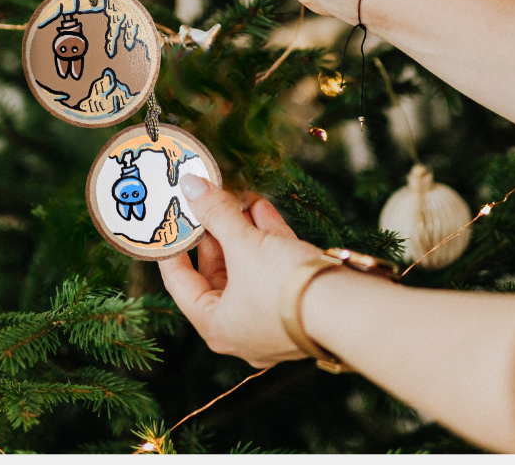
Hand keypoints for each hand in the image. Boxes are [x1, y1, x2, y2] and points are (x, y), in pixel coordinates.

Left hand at [160, 174, 321, 367]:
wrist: (346, 307)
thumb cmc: (283, 285)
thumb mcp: (244, 244)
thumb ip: (216, 213)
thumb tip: (190, 185)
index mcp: (216, 326)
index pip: (181, 283)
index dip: (173, 247)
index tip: (168, 220)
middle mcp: (241, 328)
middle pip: (217, 273)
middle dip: (215, 231)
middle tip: (207, 200)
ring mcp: (272, 317)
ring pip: (248, 268)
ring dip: (242, 229)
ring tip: (236, 196)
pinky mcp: (298, 303)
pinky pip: (274, 268)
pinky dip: (267, 239)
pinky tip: (262, 208)